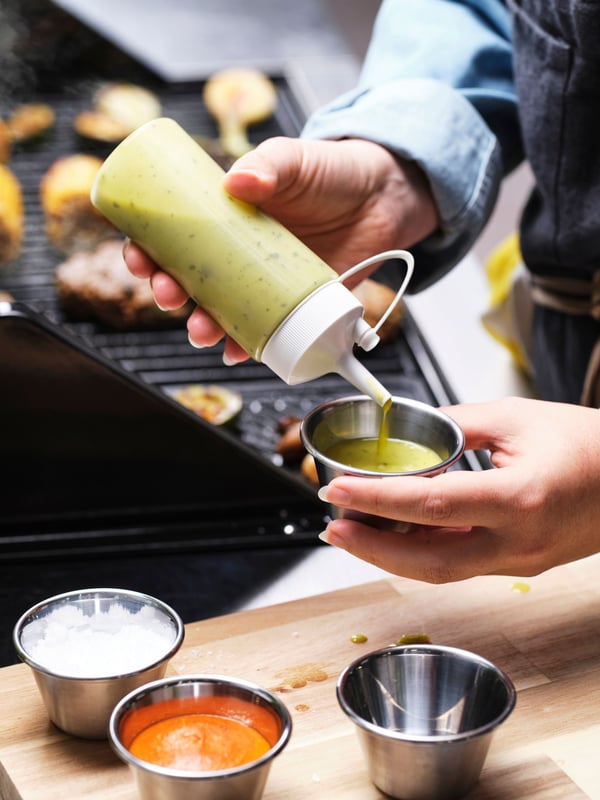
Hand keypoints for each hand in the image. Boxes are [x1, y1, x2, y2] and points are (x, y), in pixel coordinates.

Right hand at [123, 136, 438, 361]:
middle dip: (169, 294)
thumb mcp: (293, 159)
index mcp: (224, 221)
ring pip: (221, 313)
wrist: (384, 196)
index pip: (171, 241)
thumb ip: (269, 163)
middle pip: (190, 283)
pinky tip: (237, 351)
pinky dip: (249, 346)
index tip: (138, 257)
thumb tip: (238, 180)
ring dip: (202, 327)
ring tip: (200, 330)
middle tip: (168, 294)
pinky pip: (266, 332)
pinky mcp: (295, 306)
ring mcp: (265, 284)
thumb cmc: (331, 172)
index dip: (147, 252)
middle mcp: (238, 257)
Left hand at [317, 397, 599, 582]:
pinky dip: (421, 550)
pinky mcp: (520, 565)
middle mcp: (518, 543)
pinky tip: (396, 532)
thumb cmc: (588, 444)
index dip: (376, 500)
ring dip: (391, 553)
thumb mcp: (516, 418)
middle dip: (370, 547)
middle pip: (427, 562)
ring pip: (440, 569)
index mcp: (519, 499)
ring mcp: (520, 561)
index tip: (337, 491)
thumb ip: (455, 425)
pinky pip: (460, 563)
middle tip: (332, 525)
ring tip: (353, 529)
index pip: (430, 506)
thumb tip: (409, 433)